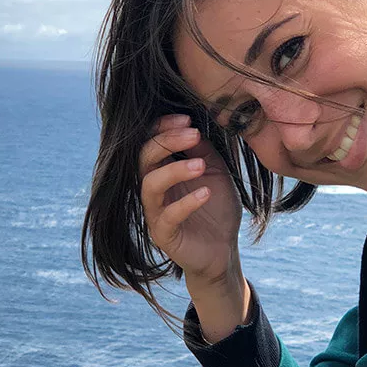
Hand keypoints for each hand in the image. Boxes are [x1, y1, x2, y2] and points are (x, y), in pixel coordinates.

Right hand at [139, 114, 241, 283]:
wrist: (223, 248)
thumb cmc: (216, 207)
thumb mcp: (215, 172)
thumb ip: (204, 151)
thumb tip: (193, 127)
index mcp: (162, 170)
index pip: (150, 142)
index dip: (163, 128)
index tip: (187, 119)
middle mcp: (153, 189)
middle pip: (143, 158)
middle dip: (166, 141)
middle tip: (192, 134)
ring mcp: (155, 212)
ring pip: (150, 185)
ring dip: (174, 170)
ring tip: (200, 165)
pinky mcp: (163, 235)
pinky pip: (168, 217)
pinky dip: (186, 203)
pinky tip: (206, 192)